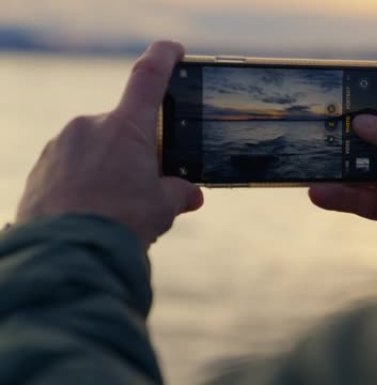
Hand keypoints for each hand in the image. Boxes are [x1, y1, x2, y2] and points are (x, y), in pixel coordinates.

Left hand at [15, 41, 202, 247]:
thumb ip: (179, 193)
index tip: (174, 49)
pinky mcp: (42, 168)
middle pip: (124, 128)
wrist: (67, 253)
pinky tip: (92, 211)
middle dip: (137, 152)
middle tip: (145, 186)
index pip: (149, 77)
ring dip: (109, 169)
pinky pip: (71, 167)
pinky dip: (84, 183)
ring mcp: (62, 145)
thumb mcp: (162, 208)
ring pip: (96, 149)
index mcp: (127, 128)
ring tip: (116, 208)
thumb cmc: (121, 223)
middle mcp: (91, 126)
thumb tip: (190, 194)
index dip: (164, 57)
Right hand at [309, 92, 376, 258]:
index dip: (364, 98)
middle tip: (310, 127)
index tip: (333, 94)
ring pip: (356, 167)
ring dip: (333, 165)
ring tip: (307, 160)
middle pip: (366, 135)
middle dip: (341, 132)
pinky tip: (317, 192)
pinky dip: (336, 195)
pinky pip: (356, 199)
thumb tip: (361, 121)